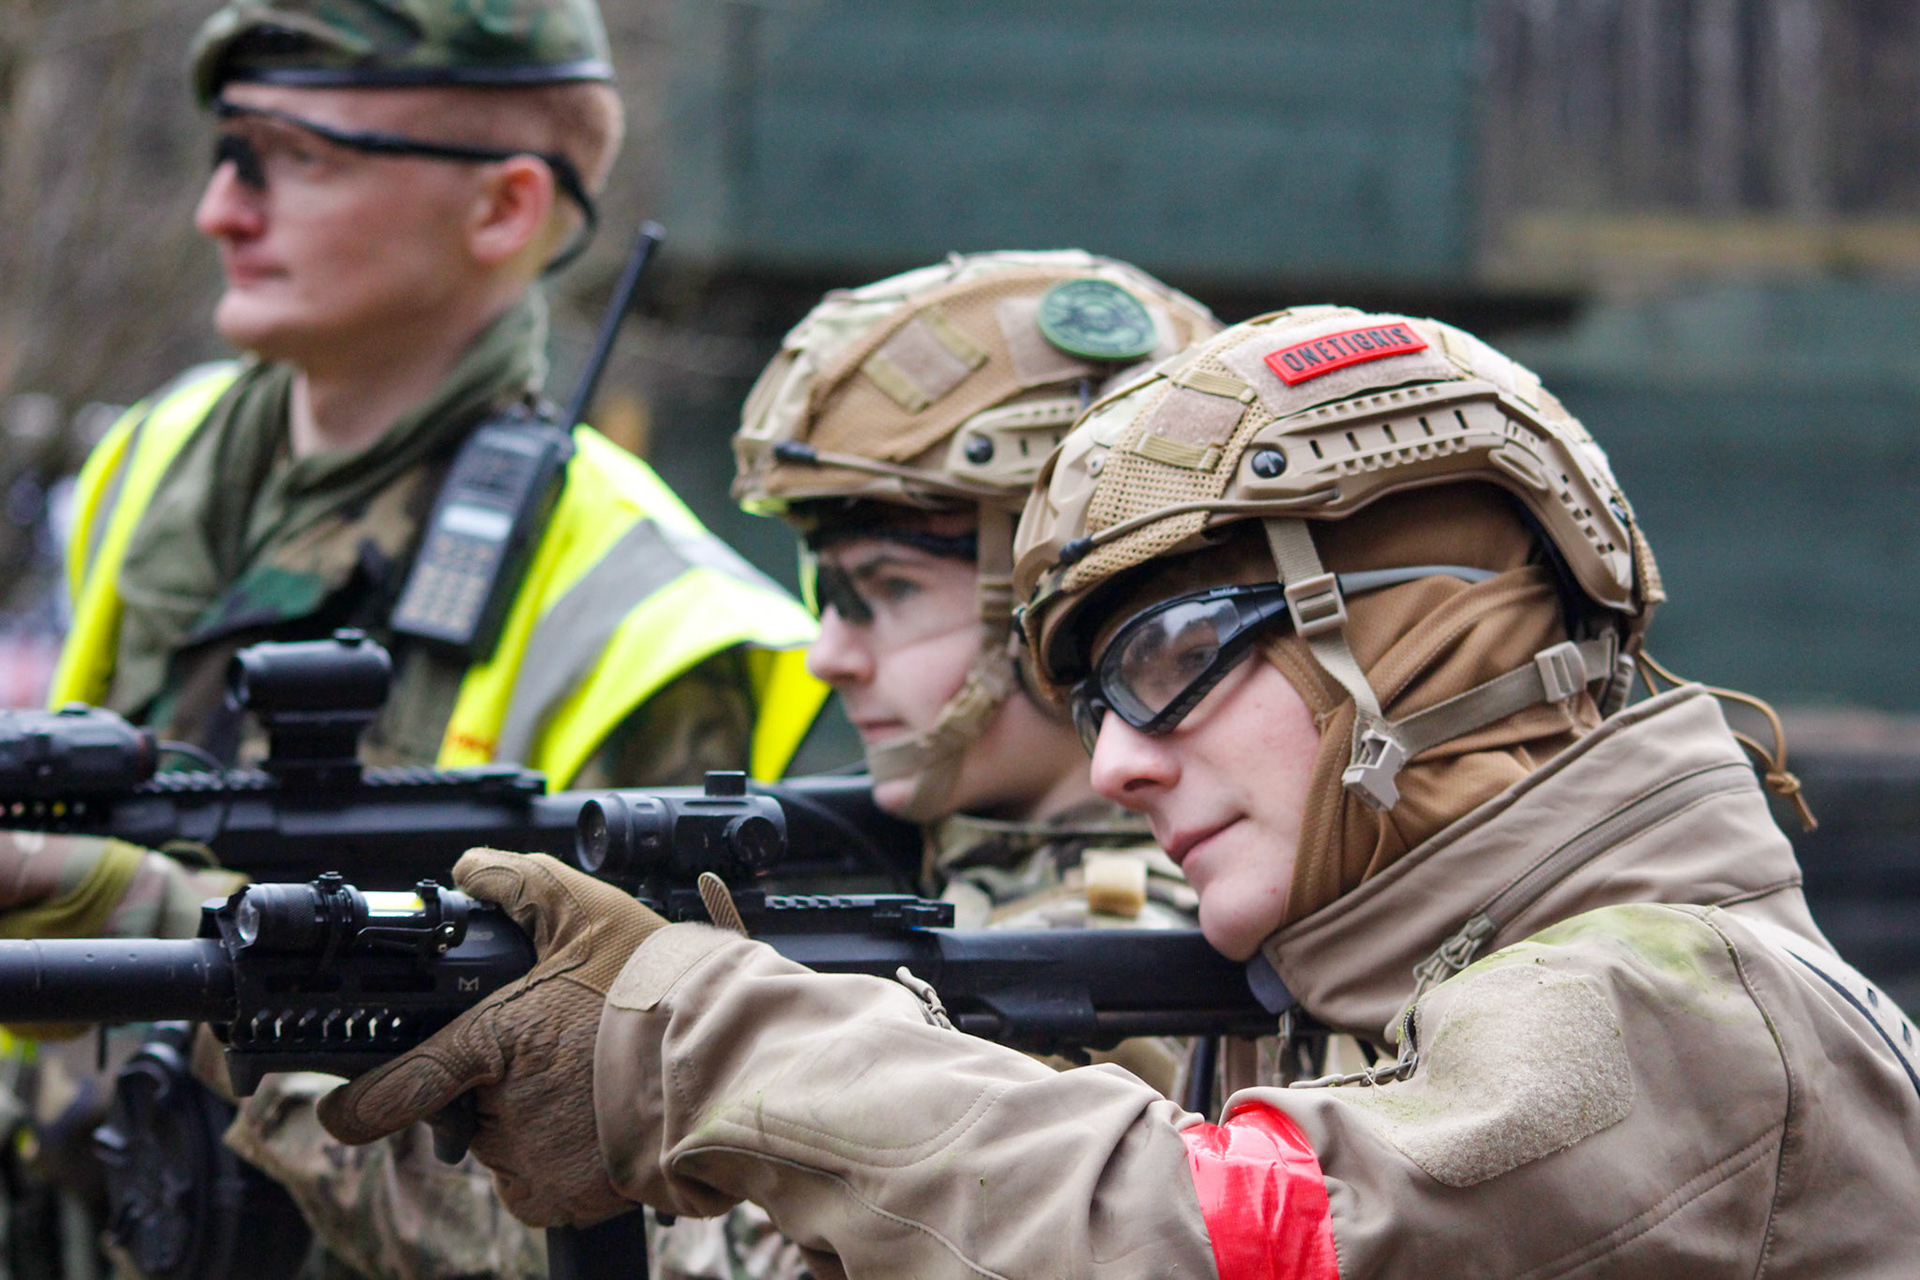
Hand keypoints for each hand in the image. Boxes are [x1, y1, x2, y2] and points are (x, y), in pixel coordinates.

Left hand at [317, 849, 666, 1225]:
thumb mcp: (588, 911)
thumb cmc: (659, 989)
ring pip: (506, 1144)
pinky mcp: (562, 1201)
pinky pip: (538, 1186)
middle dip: (501, 1082)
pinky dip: (558, 1161)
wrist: (725, 1065)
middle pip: (472, 1106)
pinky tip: (597, 1123)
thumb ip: (519, 883)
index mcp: (495, 1044)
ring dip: (533, 1119)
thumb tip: (467, 867)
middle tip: (561, 1050)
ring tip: (592, 1081)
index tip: (341, 1114)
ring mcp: (530, 1161)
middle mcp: (501, 1114)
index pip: (404, 1086)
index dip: (366, 1104)